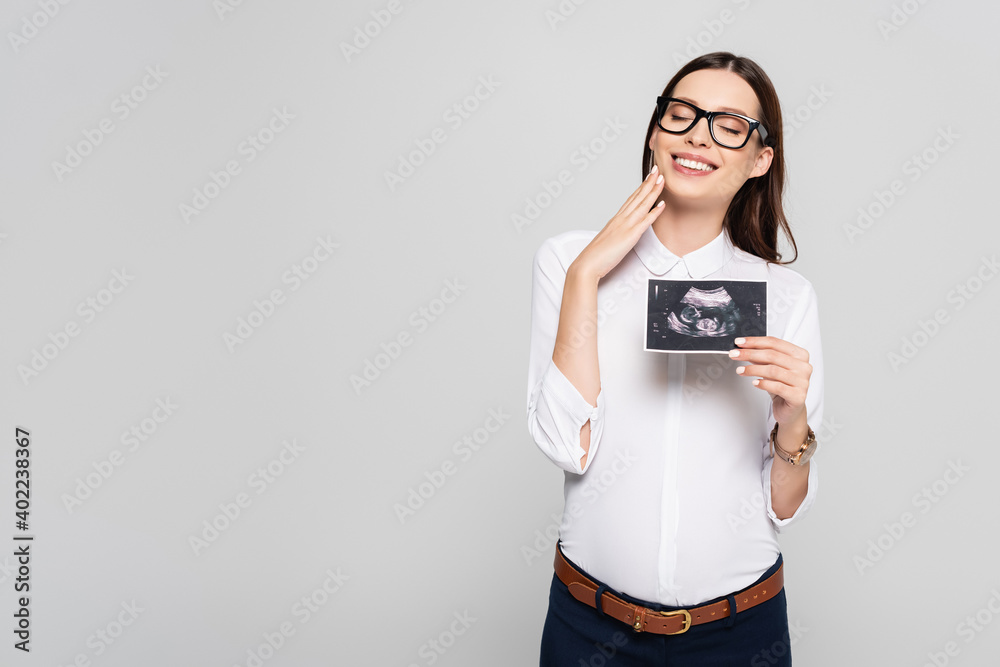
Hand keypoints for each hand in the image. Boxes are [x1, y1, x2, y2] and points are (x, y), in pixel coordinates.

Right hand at [570, 165, 664, 280]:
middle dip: (648, 183)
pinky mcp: (630, 235)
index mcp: (615, 220)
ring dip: (653, 191)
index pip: (631, 200)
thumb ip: (615, 234)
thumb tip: (621, 234)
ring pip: (642, 204)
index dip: (640, 188)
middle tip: (657, 171)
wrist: (588, 264)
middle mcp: (620, 219)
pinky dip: (655, 211)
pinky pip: (645, 221)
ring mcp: (625, 226)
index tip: (647, 179)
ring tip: (661, 180)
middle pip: (637, 197)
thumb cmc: (595, 255)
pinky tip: (662, 204)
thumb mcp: (607, 240)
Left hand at [730, 336, 811, 426]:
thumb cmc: (781, 386)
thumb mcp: (771, 368)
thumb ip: (761, 358)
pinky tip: (754, 383)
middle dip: (750, 354)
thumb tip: (744, 348)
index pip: (775, 343)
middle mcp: (803, 367)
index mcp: (800, 355)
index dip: (755, 341)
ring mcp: (802, 382)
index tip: (739, 342)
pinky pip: (777, 387)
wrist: (790, 409)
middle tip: (735, 354)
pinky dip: (763, 384)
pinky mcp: (798, 396)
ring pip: (773, 370)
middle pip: (772, 355)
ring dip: (753, 369)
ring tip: (740, 370)